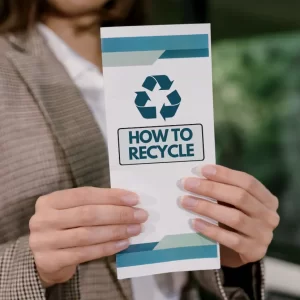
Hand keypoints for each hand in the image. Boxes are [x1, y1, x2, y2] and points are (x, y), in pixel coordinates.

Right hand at [29, 187, 147, 286]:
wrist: (43, 258)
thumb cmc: (65, 227)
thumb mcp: (71, 211)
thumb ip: (93, 204)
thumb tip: (128, 202)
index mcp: (50, 201)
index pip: (85, 194)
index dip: (111, 196)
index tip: (134, 199)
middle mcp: (44, 219)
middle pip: (88, 214)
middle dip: (118, 214)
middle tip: (140, 215)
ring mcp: (45, 241)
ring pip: (88, 234)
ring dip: (116, 231)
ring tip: (135, 229)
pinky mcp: (51, 261)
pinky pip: (85, 253)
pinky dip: (107, 247)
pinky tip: (123, 243)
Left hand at [180, 165, 278, 267]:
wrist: (239, 255)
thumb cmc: (233, 221)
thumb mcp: (233, 203)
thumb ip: (222, 190)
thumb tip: (196, 175)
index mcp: (267, 199)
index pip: (247, 181)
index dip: (224, 174)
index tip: (201, 170)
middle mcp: (269, 216)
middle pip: (240, 197)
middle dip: (210, 188)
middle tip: (187, 184)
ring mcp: (263, 235)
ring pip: (234, 217)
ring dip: (206, 207)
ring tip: (186, 201)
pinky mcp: (253, 252)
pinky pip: (230, 239)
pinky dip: (211, 230)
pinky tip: (194, 222)